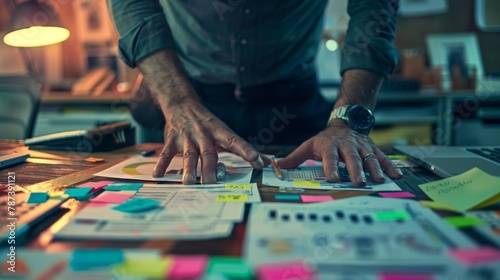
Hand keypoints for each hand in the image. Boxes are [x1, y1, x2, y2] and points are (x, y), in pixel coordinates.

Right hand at [152, 97, 266, 183]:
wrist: (181, 103)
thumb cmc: (207, 122)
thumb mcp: (225, 131)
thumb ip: (243, 148)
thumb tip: (267, 161)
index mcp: (219, 131)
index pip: (236, 141)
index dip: (247, 151)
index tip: (257, 161)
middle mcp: (204, 134)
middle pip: (209, 152)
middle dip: (210, 168)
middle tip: (212, 183)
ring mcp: (187, 136)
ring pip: (189, 154)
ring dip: (189, 169)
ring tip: (190, 182)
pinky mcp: (172, 139)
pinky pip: (166, 153)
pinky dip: (162, 164)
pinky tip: (158, 175)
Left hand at [277, 120, 402, 185]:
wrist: (345, 122)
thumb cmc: (325, 139)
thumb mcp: (309, 145)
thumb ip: (295, 157)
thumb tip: (278, 166)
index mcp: (330, 145)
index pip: (329, 156)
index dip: (331, 166)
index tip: (333, 178)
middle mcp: (347, 144)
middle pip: (351, 157)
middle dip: (355, 169)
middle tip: (358, 182)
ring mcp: (361, 146)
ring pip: (369, 157)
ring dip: (374, 168)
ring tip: (379, 180)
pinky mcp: (372, 148)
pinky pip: (382, 157)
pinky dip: (390, 165)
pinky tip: (396, 175)